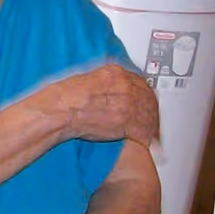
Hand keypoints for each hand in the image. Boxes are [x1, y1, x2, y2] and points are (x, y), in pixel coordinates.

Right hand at [44, 63, 159, 146]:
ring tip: (154, 131)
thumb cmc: (65, 96)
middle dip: (151, 108)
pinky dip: (146, 136)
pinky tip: (147, 140)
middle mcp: (124, 86)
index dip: (143, 93)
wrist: (60, 109)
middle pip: (147, 97)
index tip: (144, 99)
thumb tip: (105, 88)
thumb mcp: (85, 78)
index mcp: (114, 73)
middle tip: (153, 116)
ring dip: (151, 123)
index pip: (138, 82)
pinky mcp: (126, 122)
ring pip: (148, 114)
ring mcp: (127, 104)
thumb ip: (101, 82)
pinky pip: (143, 130)